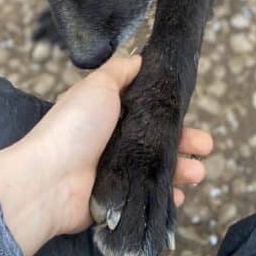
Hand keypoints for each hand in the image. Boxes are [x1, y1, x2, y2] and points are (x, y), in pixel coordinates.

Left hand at [0, 56, 211, 255]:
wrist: (49, 179)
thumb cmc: (74, 127)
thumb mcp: (98, 86)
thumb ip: (120, 71)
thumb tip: (139, 57)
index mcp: (110, 112)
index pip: (148, 110)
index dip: (170, 112)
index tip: (190, 111)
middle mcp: (114, 140)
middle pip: (158, 140)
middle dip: (186, 142)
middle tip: (207, 146)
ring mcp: (116, 171)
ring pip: (157, 169)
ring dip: (182, 169)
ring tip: (199, 172)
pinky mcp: (116, 198)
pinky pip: (147, 196)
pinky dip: (166, 196)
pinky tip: (179, 194)